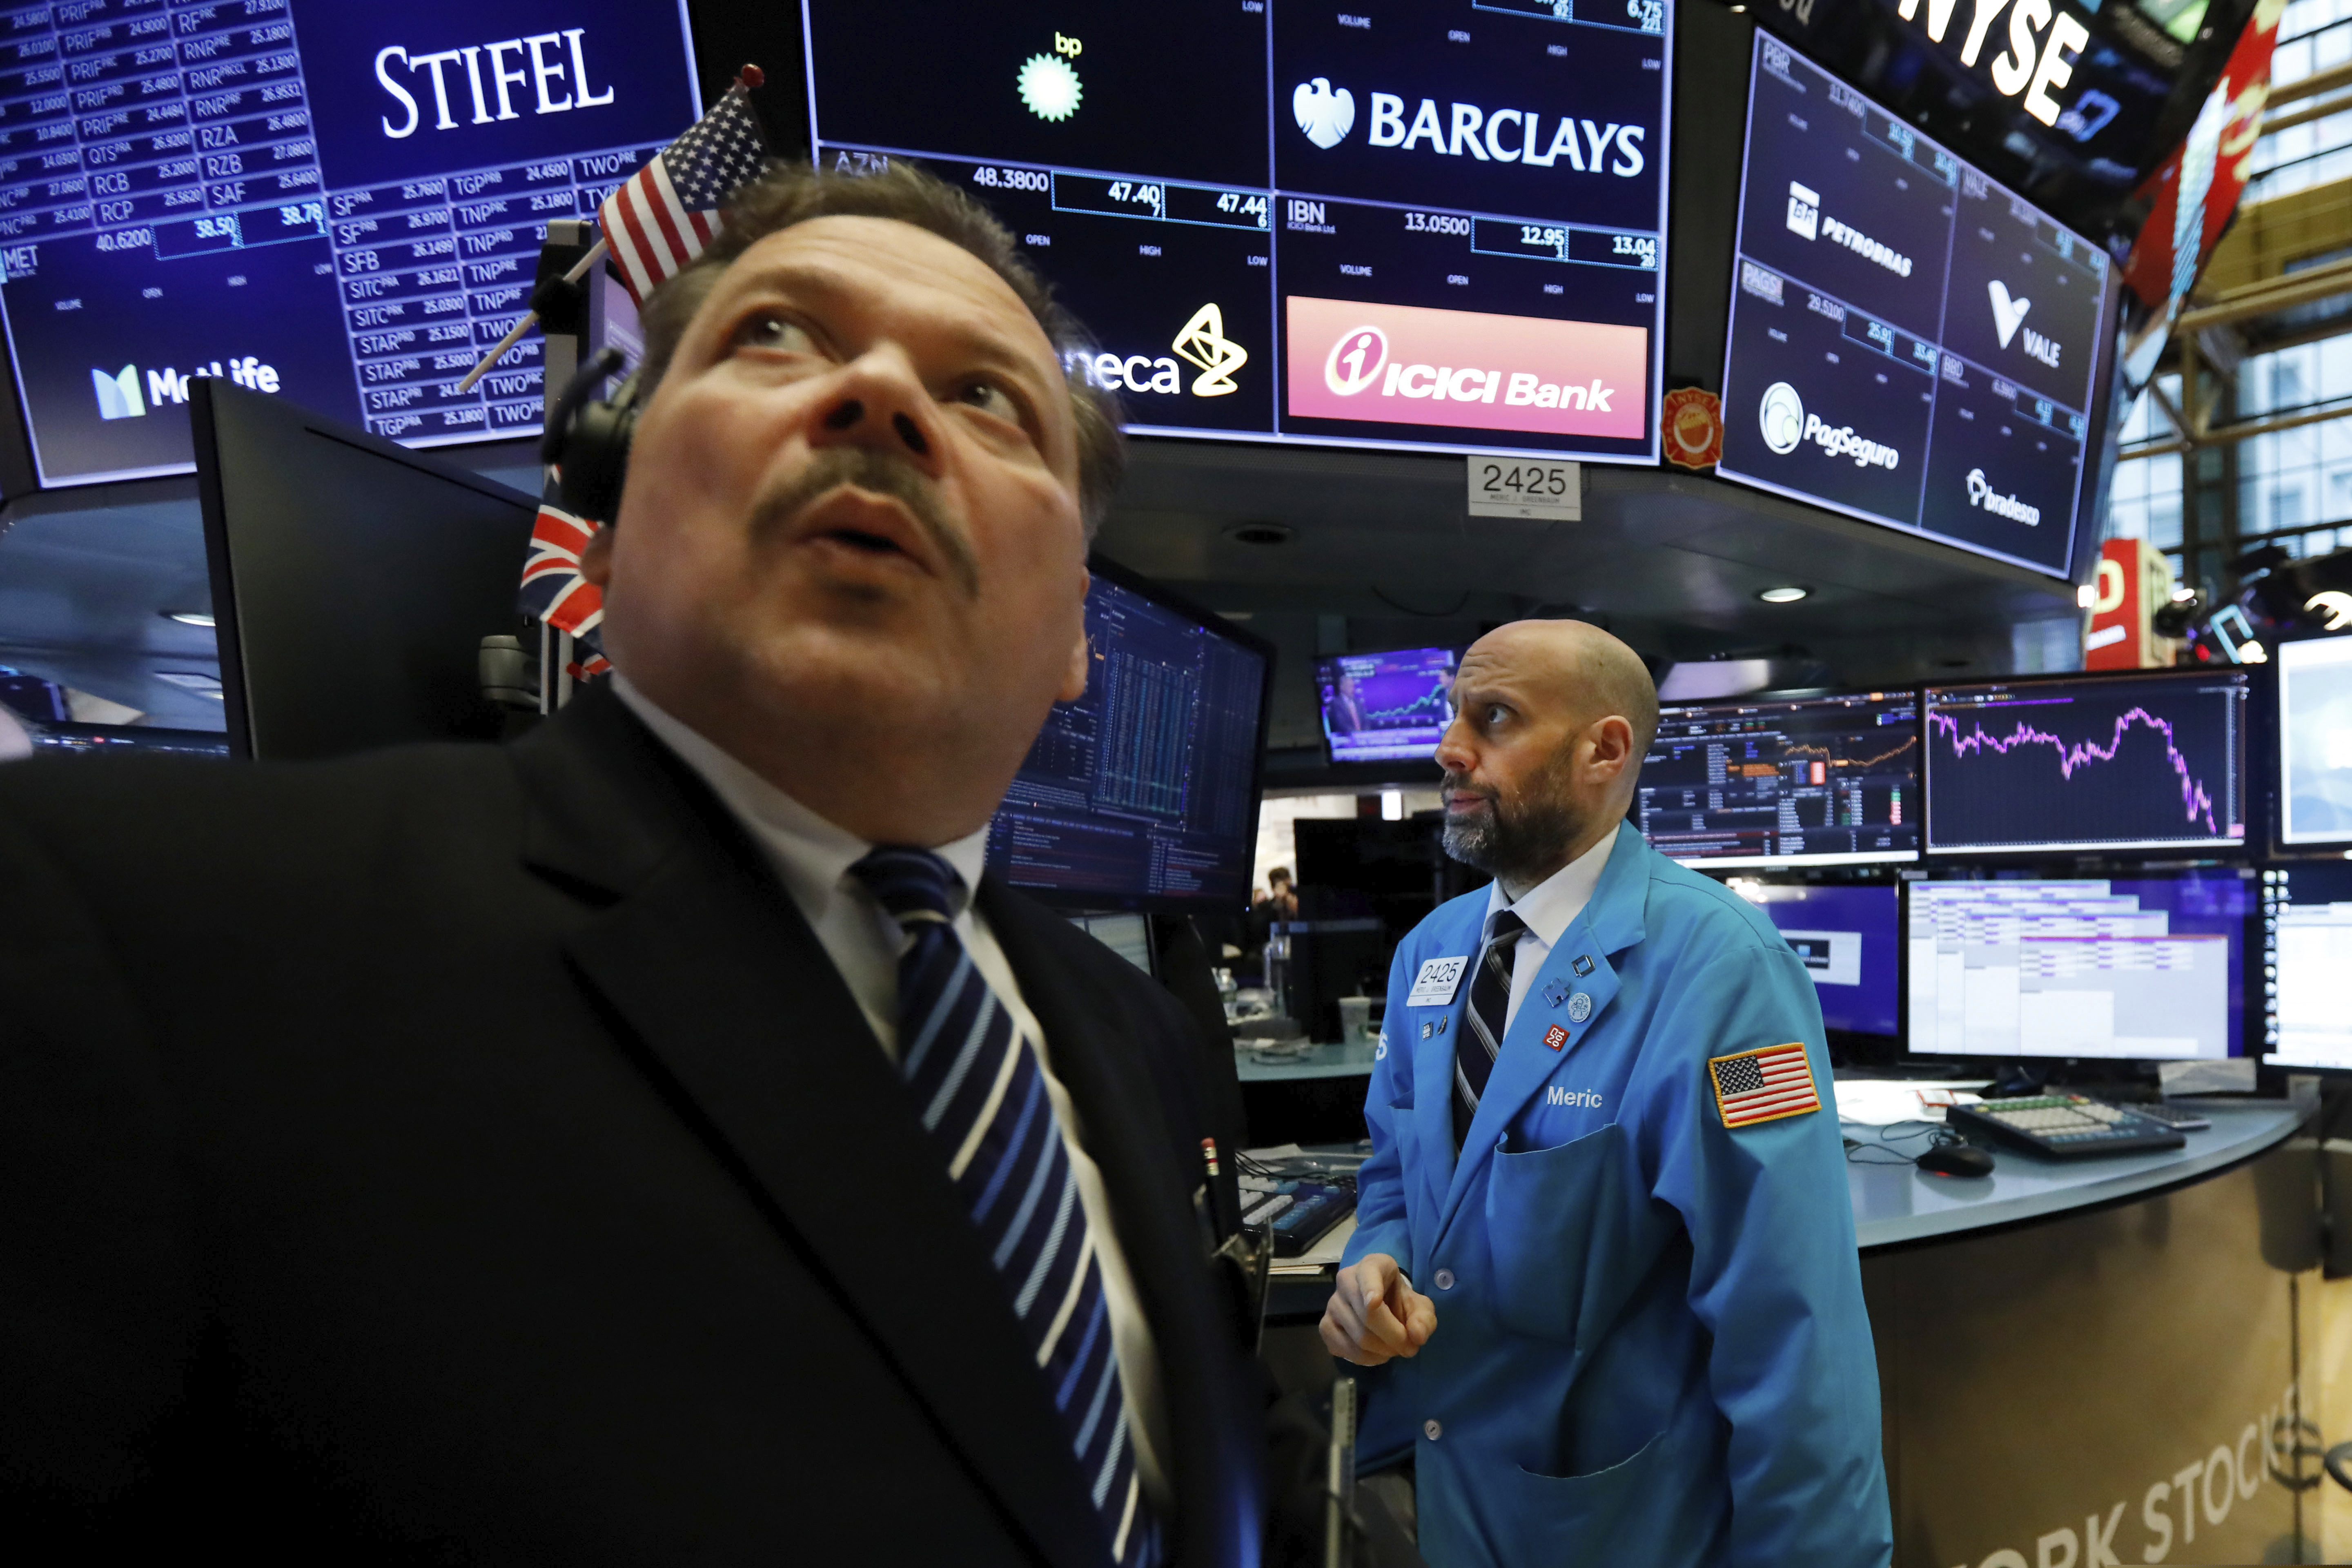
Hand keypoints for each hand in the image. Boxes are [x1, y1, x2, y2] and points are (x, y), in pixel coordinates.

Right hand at [1319, 1252, 1435, 1365]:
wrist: (1379, 1305)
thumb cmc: (1399, 1301)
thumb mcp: (1419, 1306)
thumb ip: (1423, 1319)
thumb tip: (1417, 1336)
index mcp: (1372, 1265)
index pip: (1368, 1274)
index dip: (1371, 1288)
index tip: (1375, 1302)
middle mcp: (1346, 1280)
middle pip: (1367, 1315)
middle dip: (1393, 1337)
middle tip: (1410, 1348)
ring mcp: (1332, 1304)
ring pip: (1358, 1336)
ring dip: (1383, 1351)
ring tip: (1394, 1350)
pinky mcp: (1325, 1326)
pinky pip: (1345, 1349)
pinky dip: (1366, 1359)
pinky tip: (1376, 1354)